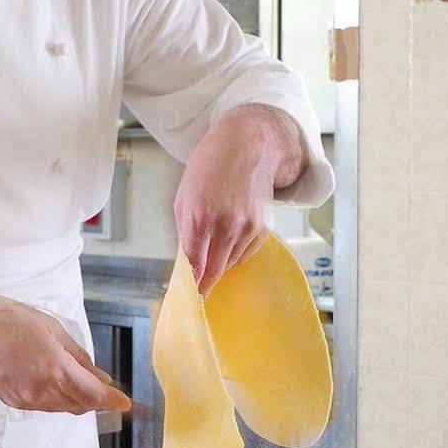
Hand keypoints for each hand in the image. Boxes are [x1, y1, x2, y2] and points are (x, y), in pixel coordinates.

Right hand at [0, 281, 130, 414]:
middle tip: (103, 382)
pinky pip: (45, 405)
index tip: (127, 403)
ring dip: (76, 398)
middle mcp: (42, 392)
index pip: (95, 396)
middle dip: (96, 397)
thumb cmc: (3, 320)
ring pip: (63, 408)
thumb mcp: (50, 328)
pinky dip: (57, 396)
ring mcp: (26, 400)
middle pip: (82, 406)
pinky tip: (53, 378)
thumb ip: (78, 356)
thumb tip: (99, 376)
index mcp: (55, 370)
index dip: (115, 402)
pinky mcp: (13, 402)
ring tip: (77, 376)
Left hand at [174, 105, 304, 291]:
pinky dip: (235, 252)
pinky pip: (245, 254)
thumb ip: (185, 234)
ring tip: (215, 243)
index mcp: (200, 217)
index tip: (189, 299)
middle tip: (199, 291)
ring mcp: (248, 228)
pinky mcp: (263, 229)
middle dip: (205, 283)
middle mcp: (226, 225)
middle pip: (214, 271)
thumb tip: (188, 263)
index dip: (192, 286)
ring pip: (230, 264)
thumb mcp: (184, 198)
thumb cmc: (209, 169)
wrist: (246, 147)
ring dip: (219, 263)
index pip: (195, 265)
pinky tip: (230, 233)